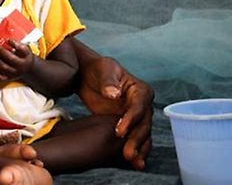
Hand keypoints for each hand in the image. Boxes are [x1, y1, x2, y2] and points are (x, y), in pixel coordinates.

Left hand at [0, 39, 34, 81]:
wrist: (27, 69)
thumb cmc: (23, 57)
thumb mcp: (25, 49)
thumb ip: (18, 44)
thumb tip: (8, 40)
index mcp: (27, 58)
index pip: (22, 50)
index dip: (15, 44)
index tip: (8, 40)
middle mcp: (21, 67)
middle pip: (11, 59)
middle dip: (2, 52)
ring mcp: (15, 74)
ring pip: (4, 67)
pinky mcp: (9, 78)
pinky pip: (1, 77)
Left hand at [79, 55, 153, 169]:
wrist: (87, 75)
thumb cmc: (97, 68)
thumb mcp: (104, 69)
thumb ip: (109, 81)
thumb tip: (115, 94)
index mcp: (141, 90)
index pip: (139, 107)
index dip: (131, 120)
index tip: (119, 131)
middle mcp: (143, 105)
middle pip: (143, 125)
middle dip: (136, 139)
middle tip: (127, 154)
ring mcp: (136, 117)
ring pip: (142, 135)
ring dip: (138, 148)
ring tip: (133, 161)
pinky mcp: (128, 125)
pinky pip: (134, 139)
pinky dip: (135, 149)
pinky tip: (133, 162)